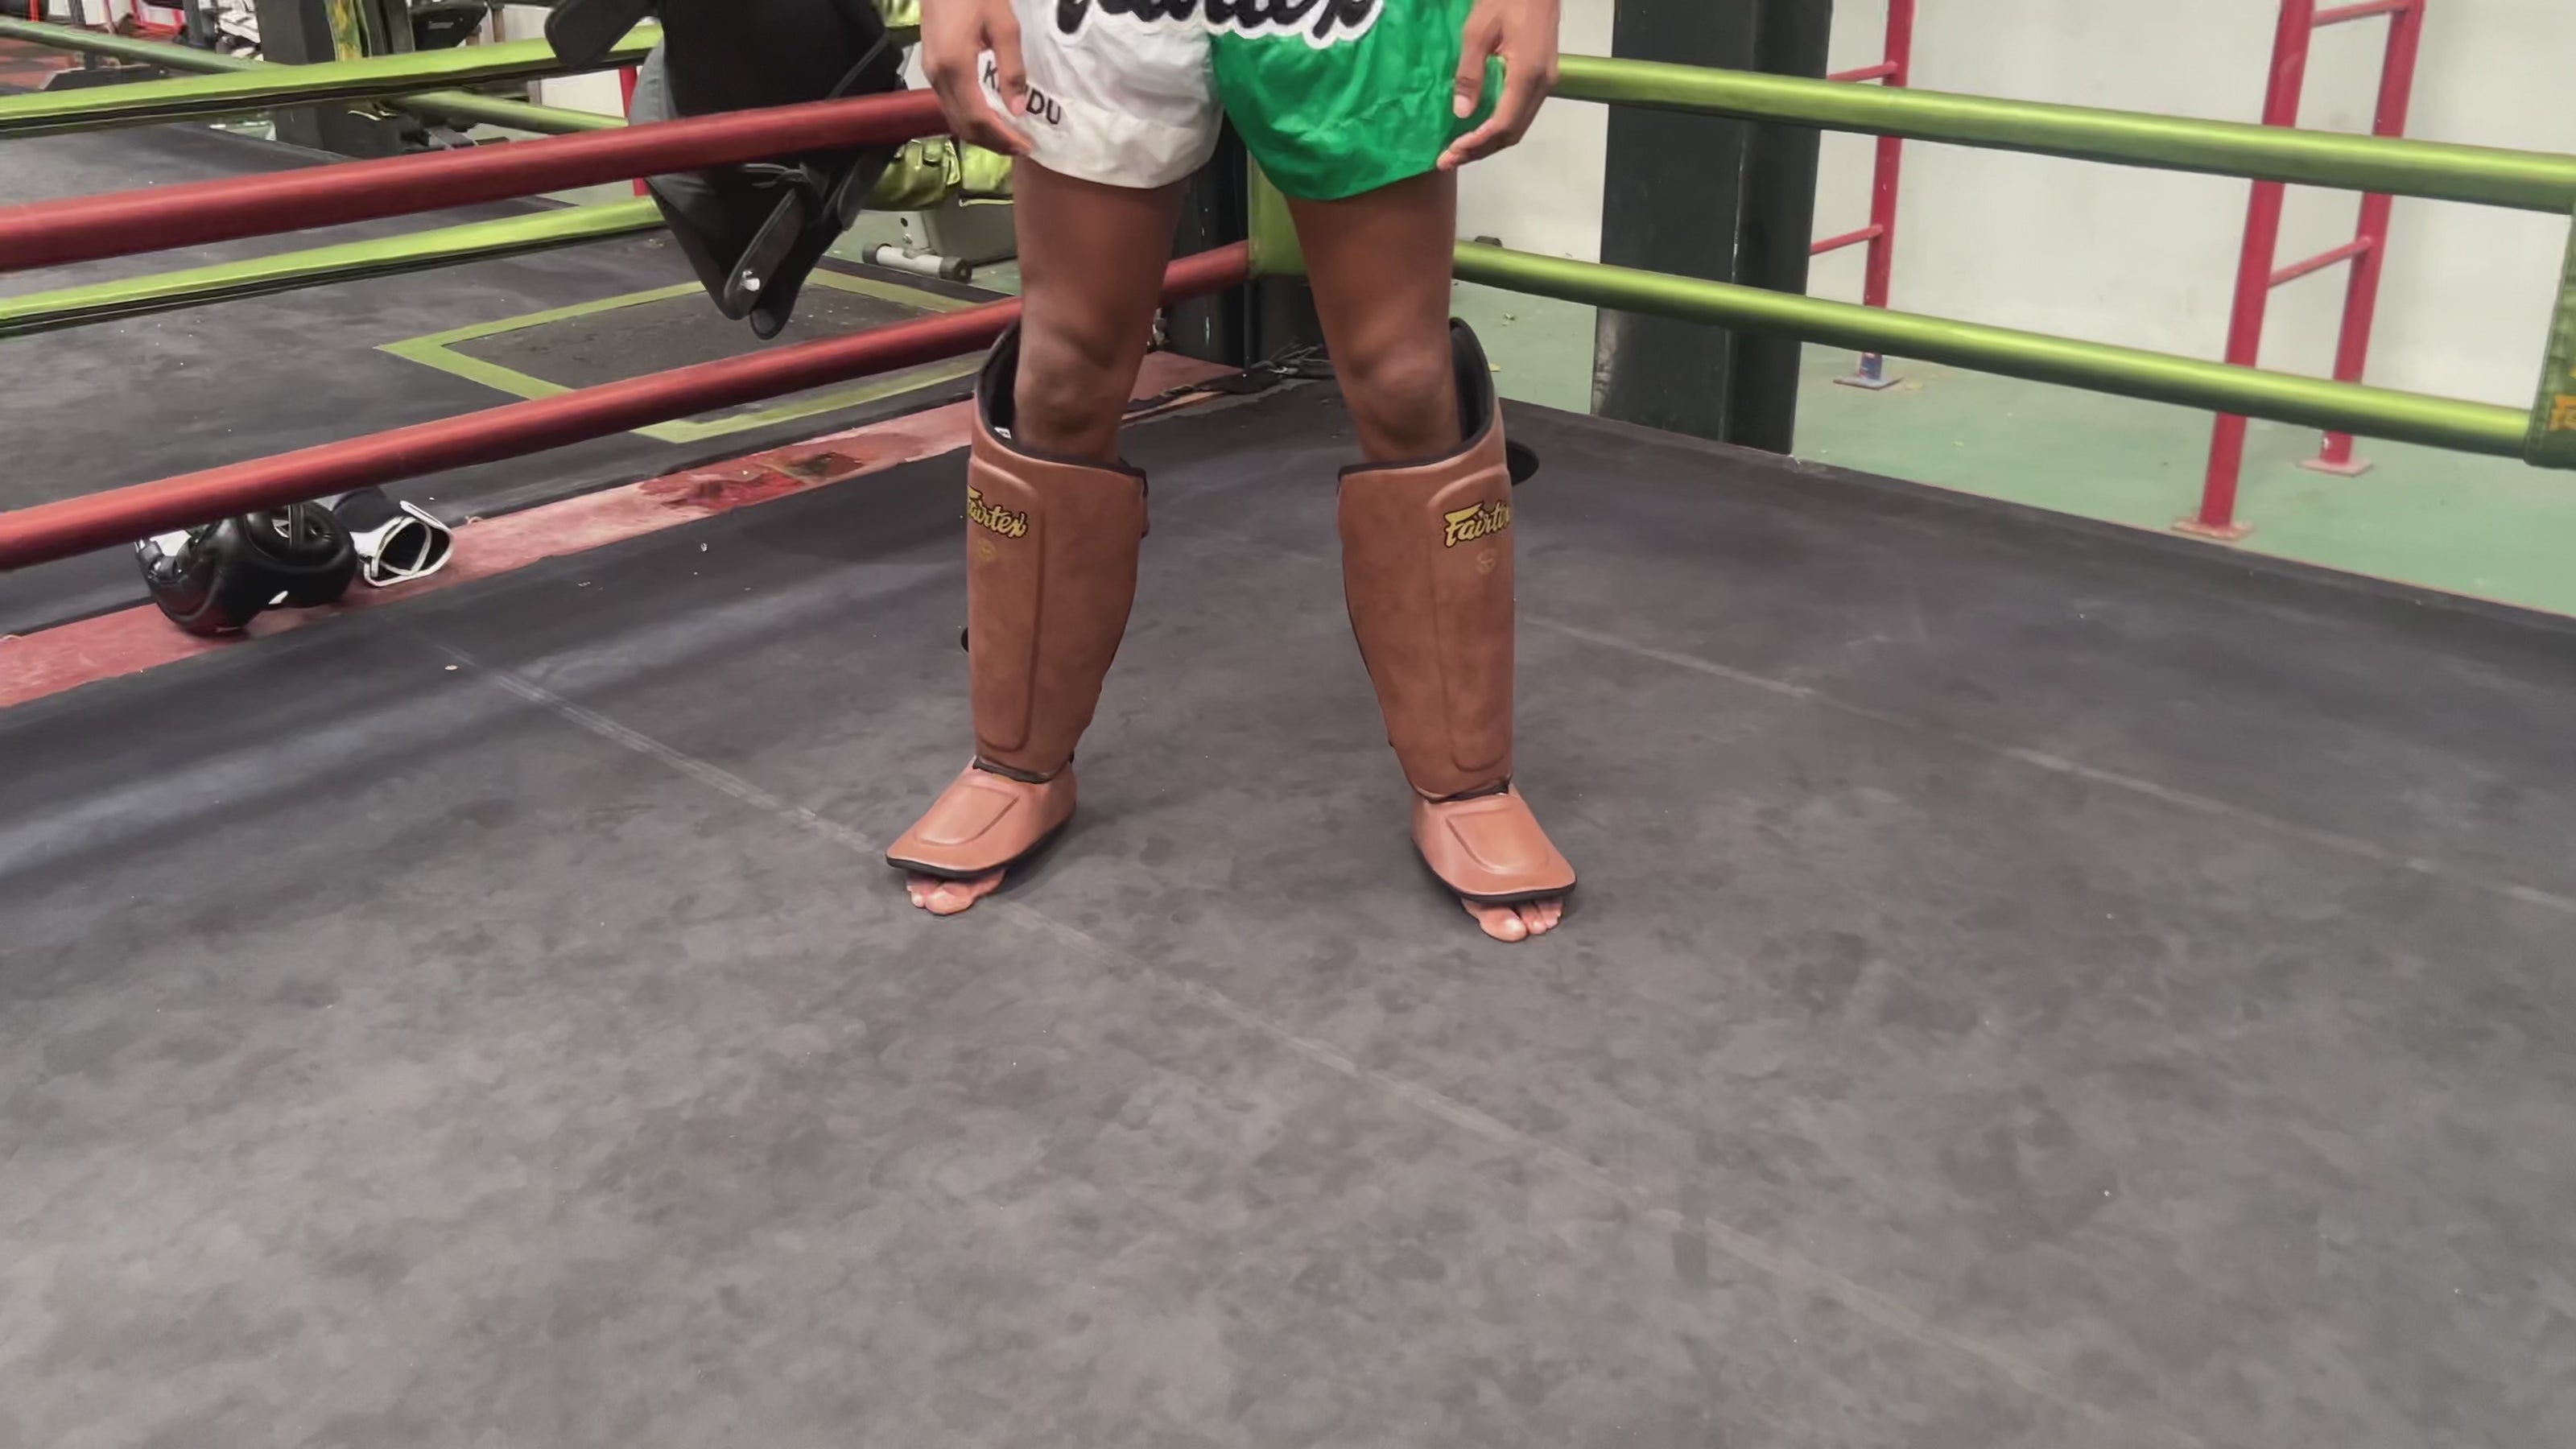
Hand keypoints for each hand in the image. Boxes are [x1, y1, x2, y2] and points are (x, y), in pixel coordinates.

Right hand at [920, 0, 1032, 158]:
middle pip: (963, 125)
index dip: (1002, 137)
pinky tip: (989, 119)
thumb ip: (1012, 69)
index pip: (978, 117)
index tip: (1025, 145)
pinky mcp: (931, 69)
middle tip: (1021, 147)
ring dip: (981, 134)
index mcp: (955, 67)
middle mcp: (937, 77)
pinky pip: (950, 105)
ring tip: (1008, 138)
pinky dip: (970, 119)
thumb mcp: (1004, 26)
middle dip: (993, 142)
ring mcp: (930, 74)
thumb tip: (1018, 109)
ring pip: (954, 119)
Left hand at [1439, 0, 1561, 170]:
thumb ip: (1469, 74)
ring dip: (1489, 142)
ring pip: (1519, 126)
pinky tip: (1479, 129)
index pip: (1503, 124)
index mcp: (1527, 75)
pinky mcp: (1543, 77)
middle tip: (1448, 160)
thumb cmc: (1505, 0)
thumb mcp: (1477, 32)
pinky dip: (1499, 127)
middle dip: (1480, 151)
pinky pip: (1521, 113)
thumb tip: (1462, 113)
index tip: (1451, 152)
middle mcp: (1542, 85)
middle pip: (1512, 133)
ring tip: (1460, 151)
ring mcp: (1546, 82)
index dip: (1476, 143)